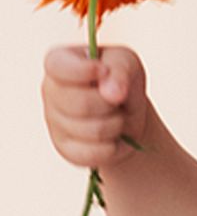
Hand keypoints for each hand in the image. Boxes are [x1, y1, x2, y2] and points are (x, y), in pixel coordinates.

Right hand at [43, 45, 147, 169]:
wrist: (127, 115)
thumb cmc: (121, 81)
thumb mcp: (127, 63)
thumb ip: (120, 70)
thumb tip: (111, 92)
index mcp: (59, 62)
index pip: (58, 66)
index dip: (83, 71)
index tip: (104, 70)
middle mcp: (50, 91)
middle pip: (81, 103)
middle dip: (111, 104)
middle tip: (118, 100)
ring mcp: (54, 122)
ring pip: (92, 130)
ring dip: (117, 124)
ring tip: (117, 116)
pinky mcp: (65, 149)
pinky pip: (92, 153)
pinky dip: (113, 146)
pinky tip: (112, 136)